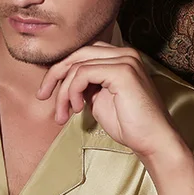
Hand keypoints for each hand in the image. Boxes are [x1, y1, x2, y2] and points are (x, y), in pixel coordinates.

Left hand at [36, 41, 174, 158]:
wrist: (151, 140)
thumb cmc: (128, 125)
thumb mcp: (99, 100)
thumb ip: (85, 86)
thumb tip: (66, 81)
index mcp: (120, 58)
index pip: (82, 55)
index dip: (61, 72)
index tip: (48, 93)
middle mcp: (124, 53)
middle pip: (77, 54)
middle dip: (54, 75)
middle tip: (42, 96)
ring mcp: (125, 60)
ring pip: (77, 65)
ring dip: (63, 91)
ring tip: (63, 113)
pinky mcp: (122, 71)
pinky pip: (83, 73)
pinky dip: (73, 91)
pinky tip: (77, 108)